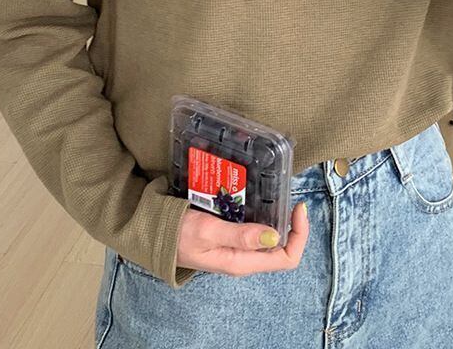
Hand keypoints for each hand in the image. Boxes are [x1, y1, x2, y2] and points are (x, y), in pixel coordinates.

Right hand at [176, 201, 308, 276]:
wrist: (153, 234)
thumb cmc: (177, 234)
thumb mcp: (208, 231)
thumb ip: (240, 235)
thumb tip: (274, 236)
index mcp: (242, 262)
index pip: (286, 258)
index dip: (299, 235)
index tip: (298, 207)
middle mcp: (244, 258)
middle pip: (282, 246)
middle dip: (290, 221)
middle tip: (287, 193)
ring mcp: (238, 248)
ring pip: (269, 234)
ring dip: (276, 214)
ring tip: (274, 189)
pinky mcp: (231, 236)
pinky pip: (254, 227)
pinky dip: (260, 211)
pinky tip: (255, 193)